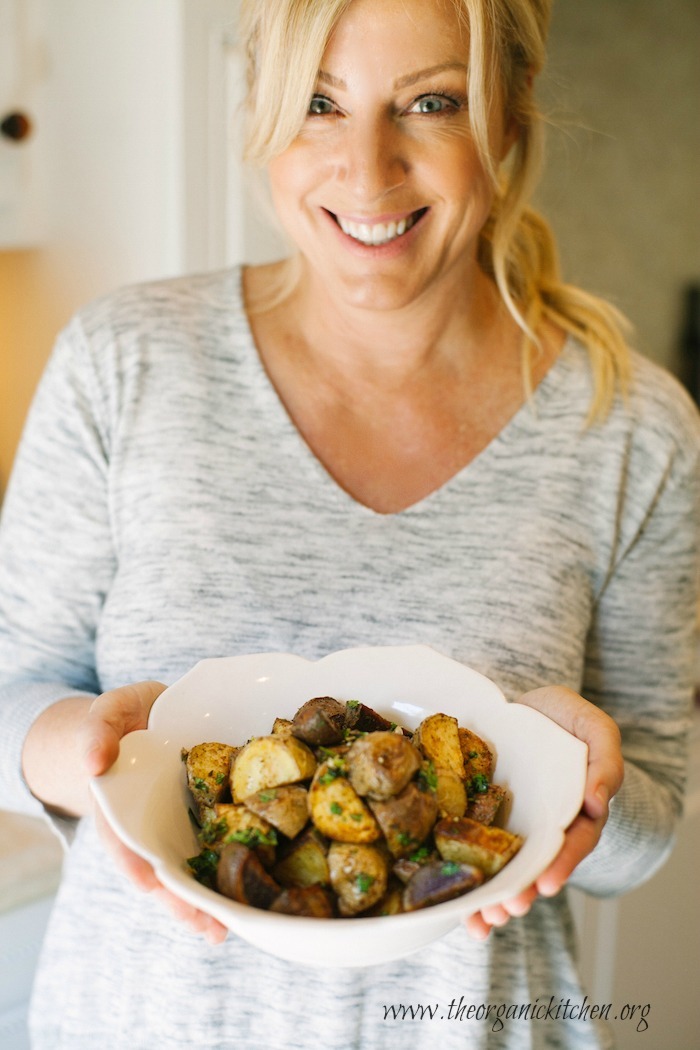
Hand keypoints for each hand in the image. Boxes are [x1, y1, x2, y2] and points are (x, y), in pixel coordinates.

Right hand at [85, 682, 227, 944]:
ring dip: (204, 900)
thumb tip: (93, 761)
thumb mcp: (106, 715)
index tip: (148, 883)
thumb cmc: (124, 718)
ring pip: (187, 867)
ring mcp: (176, 823)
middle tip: (203, 925)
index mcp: (118, 803)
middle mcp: (147, 822)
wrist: (148, 715)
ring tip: (222, 929)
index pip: (121, 837)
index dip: (133, 860)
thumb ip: (97, 731)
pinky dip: (229, 873)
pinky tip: (247, 900)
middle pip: (159, 867)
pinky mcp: (207, 814)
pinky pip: (217, 845)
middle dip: (178, 898)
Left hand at [464, 685, 623, 939]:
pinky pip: (470, 851)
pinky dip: (464, 880)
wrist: (521, 705)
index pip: (573, 842)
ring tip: (482, 921)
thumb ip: (605, 762)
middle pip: (535, 866)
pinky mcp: (478, 818)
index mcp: (576, 809)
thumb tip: (599, 804)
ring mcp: (510, 825)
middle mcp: (543, 826)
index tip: (547, 884)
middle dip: (522, 892)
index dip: (561, 864)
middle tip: (508, 910)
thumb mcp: (594, 729)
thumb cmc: (564, 717)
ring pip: (503, 869)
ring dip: (493, 899)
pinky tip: (454, 906)